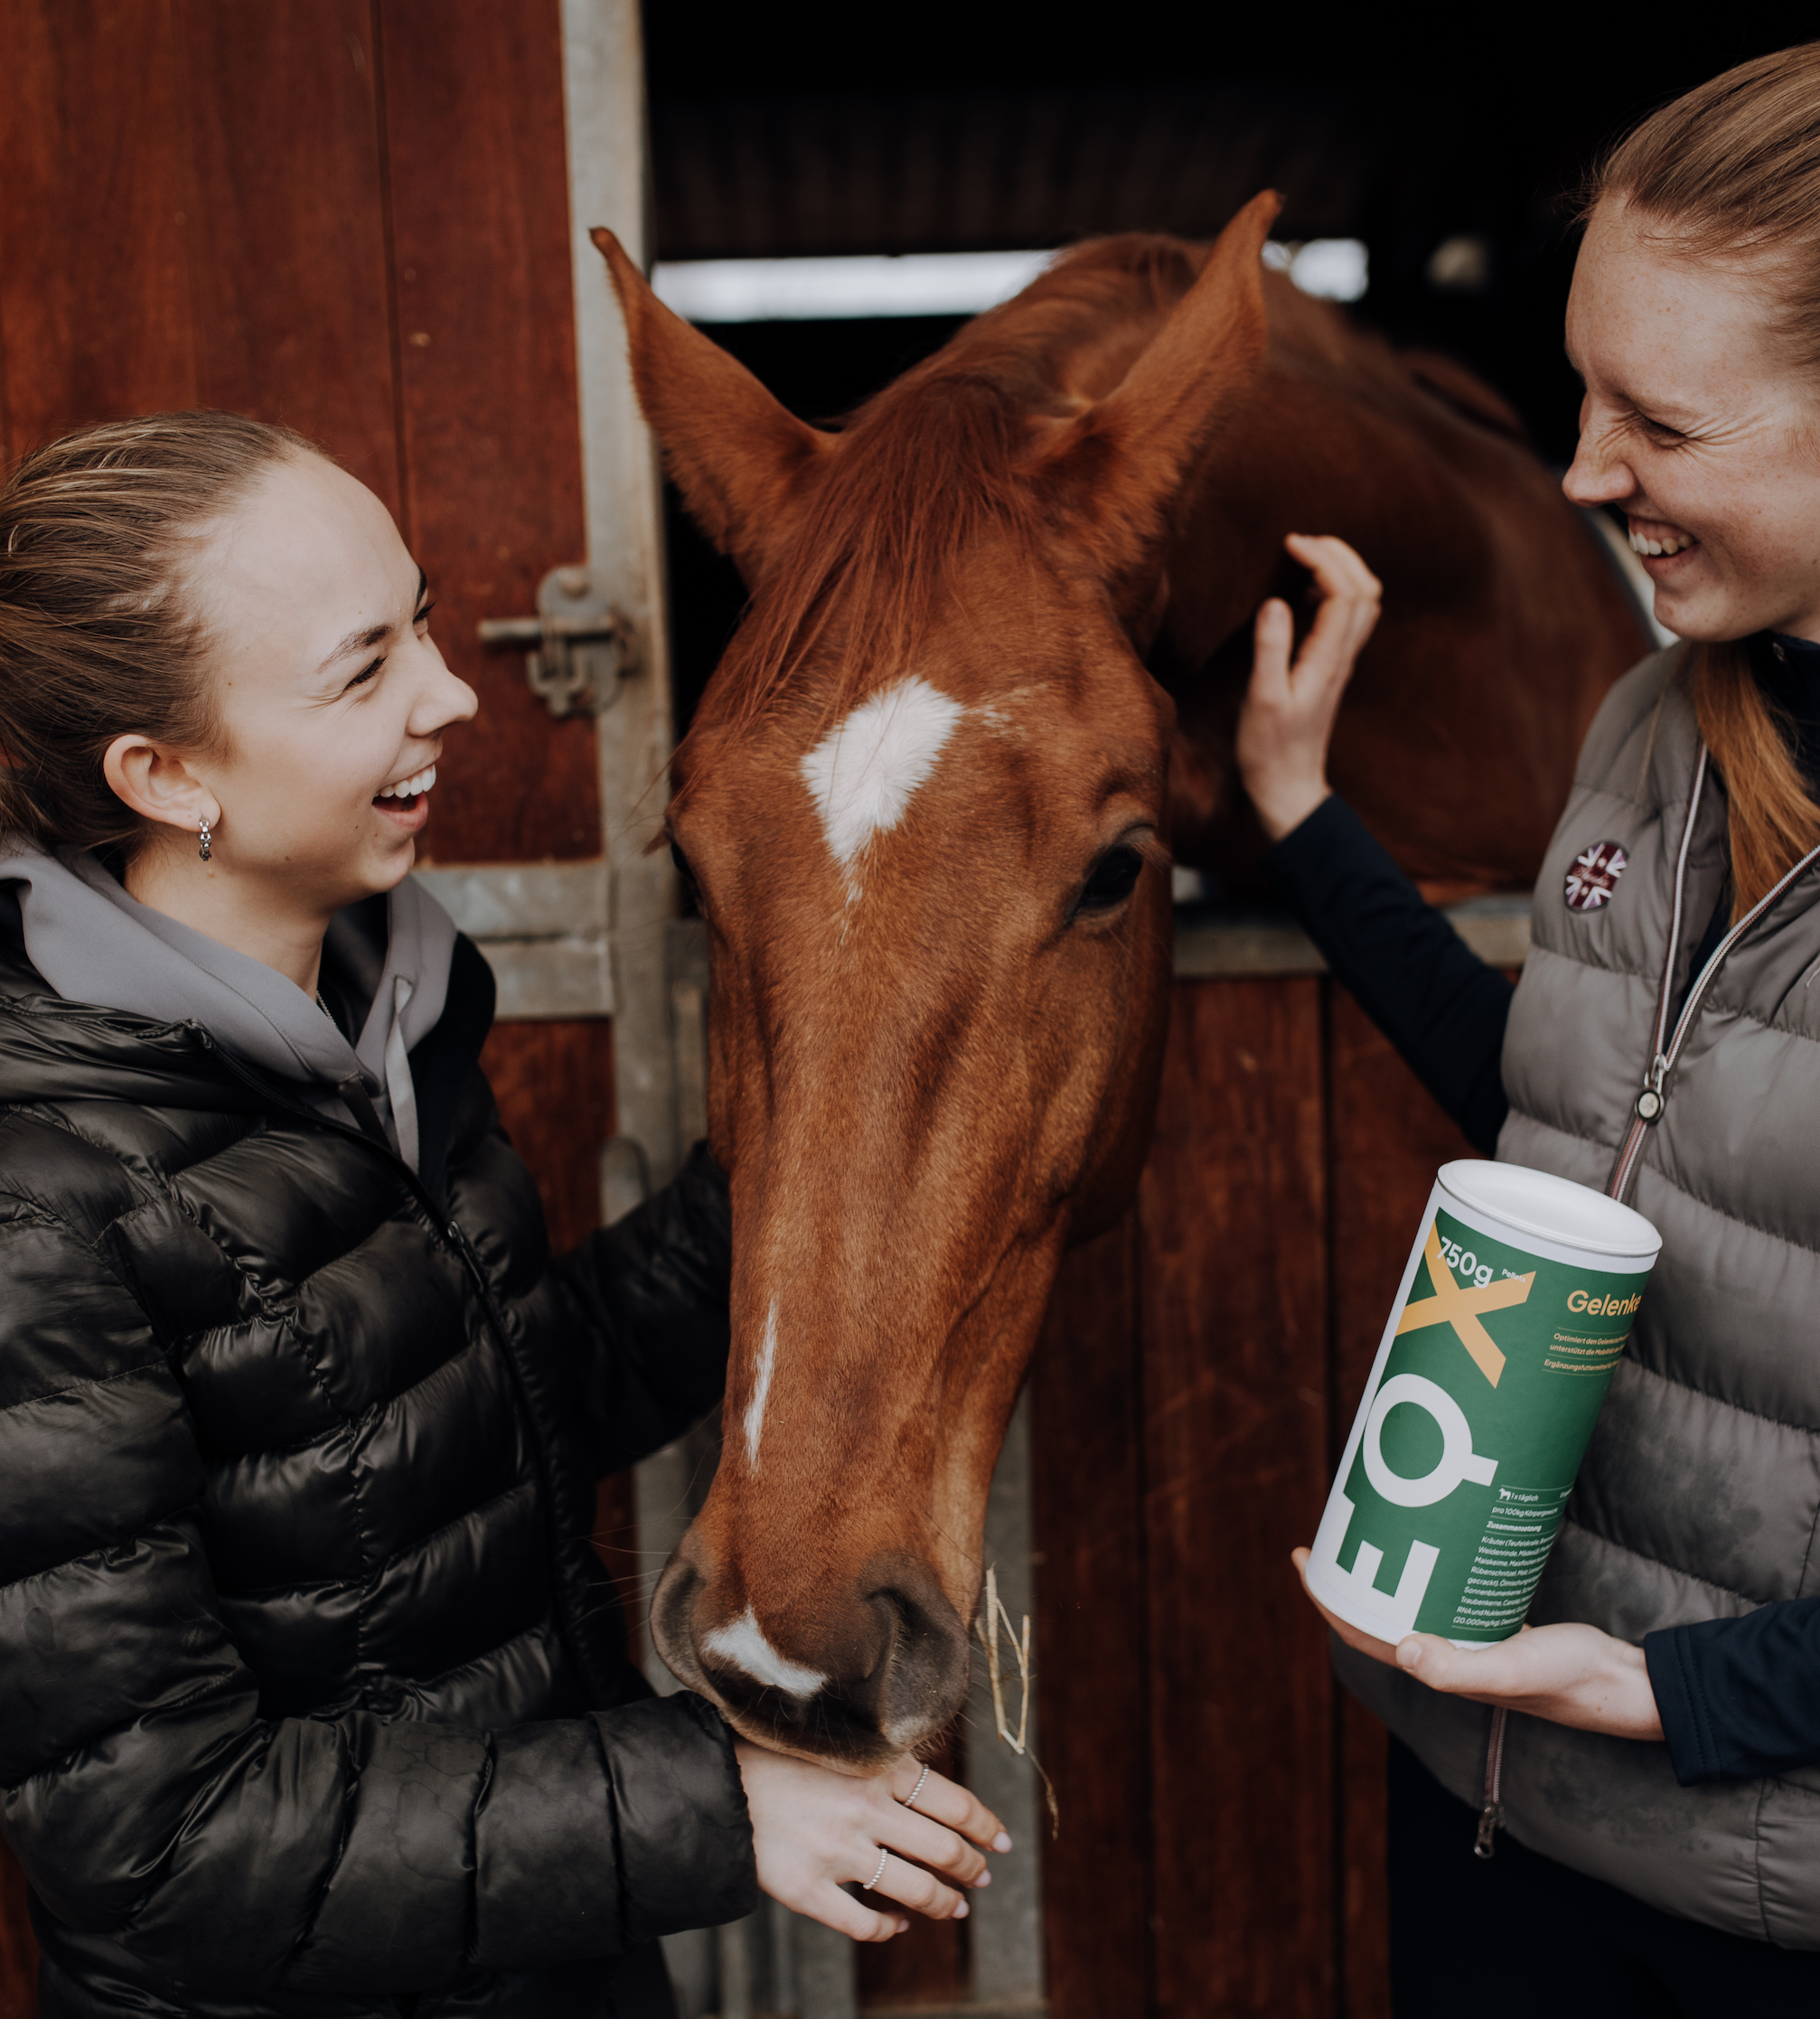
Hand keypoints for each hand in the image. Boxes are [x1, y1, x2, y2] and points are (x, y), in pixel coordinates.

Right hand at [736, 1741, 1011, 1942]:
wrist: (715, 1777)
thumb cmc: (781, 1752)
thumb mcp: (842, 1740)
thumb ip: (885, 1761)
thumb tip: (936, 1790)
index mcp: (878, 1767)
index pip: (955, 1802)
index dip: (986, 1826)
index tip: (1002, 1840)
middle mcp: (865, 1808)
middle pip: (944, 1849)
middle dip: (972, 1865)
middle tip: (982, 1874)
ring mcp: (837, 1852)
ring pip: (915, 1890)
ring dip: (945, 1902)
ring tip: (956, 1906)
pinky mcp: (806, 1889)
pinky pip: (862, 1923)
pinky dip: (889, 1928)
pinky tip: (898, 1925)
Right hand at [1235, 534, 1381, 839]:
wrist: (1288, 788)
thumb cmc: (1270, 750)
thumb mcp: (1262, 700)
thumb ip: (1271, 649)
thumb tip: (1276, 601)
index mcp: (1327, 659)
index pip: (1343, 591)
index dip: (1322, 558)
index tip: (1289, 542)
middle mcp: (1343, 657)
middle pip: (1366, 588)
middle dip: (1340, 553)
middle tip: (1301, 539)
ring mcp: (1341, 662)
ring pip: (1365, 601)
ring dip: (1344, 569)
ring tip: (1307, 554)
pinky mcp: (1332, 669)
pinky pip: (1349, 618)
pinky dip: (1337, 591)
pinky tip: (1305, 590)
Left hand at [1291, 1548, 1662, 1739]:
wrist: (1623, 1685)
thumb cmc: (1570, 1680)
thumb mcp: (1513, 1668)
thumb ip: (1459, 1668)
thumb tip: (1403, 1649)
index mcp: (1437, 1668)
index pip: (1361, 1631)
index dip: (1326, 1599)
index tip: (1303, 1557)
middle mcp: (1445, 1657)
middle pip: (1377, 1614)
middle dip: (1348, 1579)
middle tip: (1332, 1532)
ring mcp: (1469, 1642)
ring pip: (1409, 1604)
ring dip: (1383, 1574)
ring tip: (1370, 1530)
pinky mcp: (1495, 1627)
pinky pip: (1444, 1596)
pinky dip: (1425, 1573)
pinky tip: (1431, 1544)